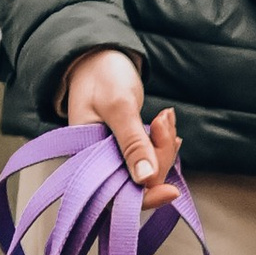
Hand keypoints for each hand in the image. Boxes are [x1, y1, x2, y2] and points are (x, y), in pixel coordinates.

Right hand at [62, 50, 179, 199]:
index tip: (170, 191)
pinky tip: (165, 123)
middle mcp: (99, 162)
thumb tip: (146, 178)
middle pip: (140, 182)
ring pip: (151, 168)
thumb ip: (132, 142)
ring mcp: (114, 156)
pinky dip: (163, 140)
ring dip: (164, 144)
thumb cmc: (101, 76)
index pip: (116, 195)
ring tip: (164, 116)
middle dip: (160, 155)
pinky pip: (152, 155)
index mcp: (84, 159)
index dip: (145, 197)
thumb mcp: (118, 106)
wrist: (99, 57)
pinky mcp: (127, 148)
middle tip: (163, 121)